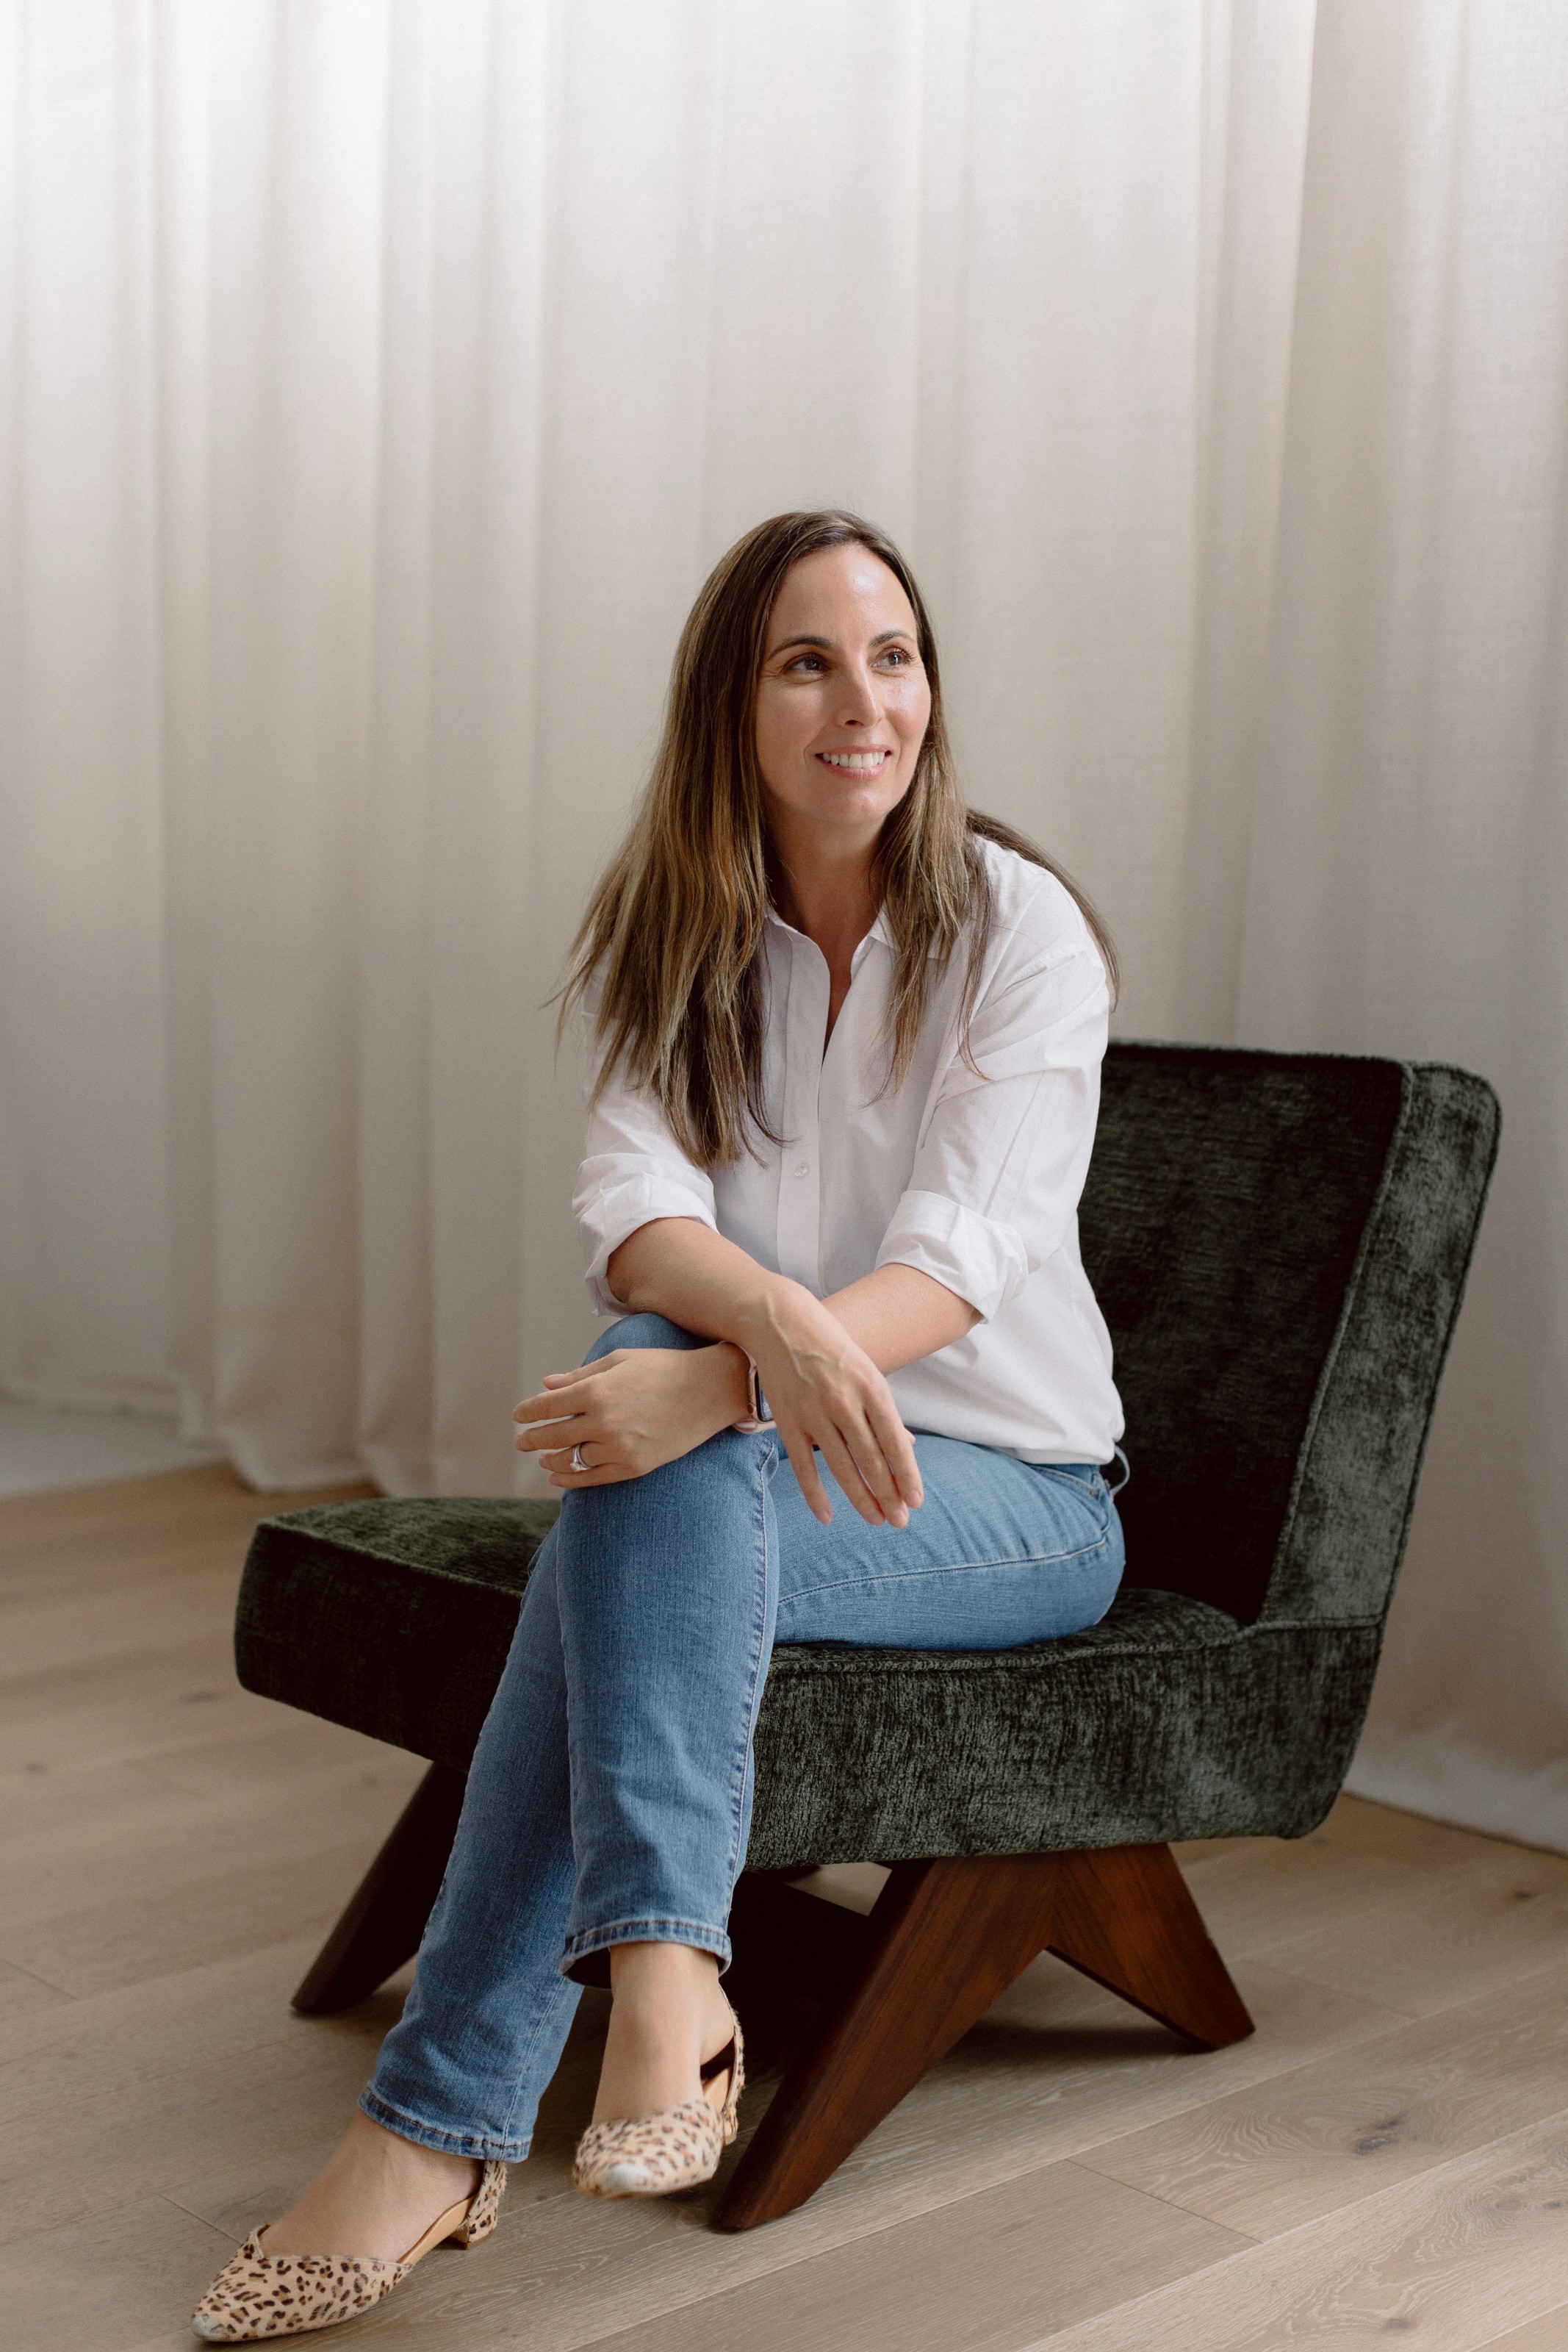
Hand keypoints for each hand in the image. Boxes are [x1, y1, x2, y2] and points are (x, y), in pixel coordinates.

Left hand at [512, 1344, 747, 1487]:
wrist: (710, 1390)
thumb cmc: (664, 1367)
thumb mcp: (619, 1361)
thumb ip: (580, 1375)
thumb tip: (547, 1385)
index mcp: (596, 1391)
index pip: (547, 1406)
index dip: (528, 1412)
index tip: (518, 1416)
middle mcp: (603, 1422)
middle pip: (553, 1436)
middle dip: (531, 1438)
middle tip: (521, 1441)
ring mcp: (619, 1447)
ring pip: (571, 1459)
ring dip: (551, 1459)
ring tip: (542, 1457)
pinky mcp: (634, 1466)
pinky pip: (593, 1478)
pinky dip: (571, 1479)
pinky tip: (558, 1475)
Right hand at [740, 1284, 923, 1529]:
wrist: (780, 1321)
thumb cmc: (832, 1347)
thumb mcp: (866, 1370)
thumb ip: (883, 1411)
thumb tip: (906, 1448)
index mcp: (872, 1387)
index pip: (895, 1442)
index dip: (907, 1476)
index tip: (916, 1502)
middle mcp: (845, 1401)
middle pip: (872, 1460)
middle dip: (889, 1495)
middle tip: (899, 1521)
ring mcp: (814, 1412)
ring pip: (842, 1468)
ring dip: (861, 1499)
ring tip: (876, 1520)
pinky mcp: (788, 1420)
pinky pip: (804, 1466)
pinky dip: (816, 1494)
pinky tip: (829, 1516)